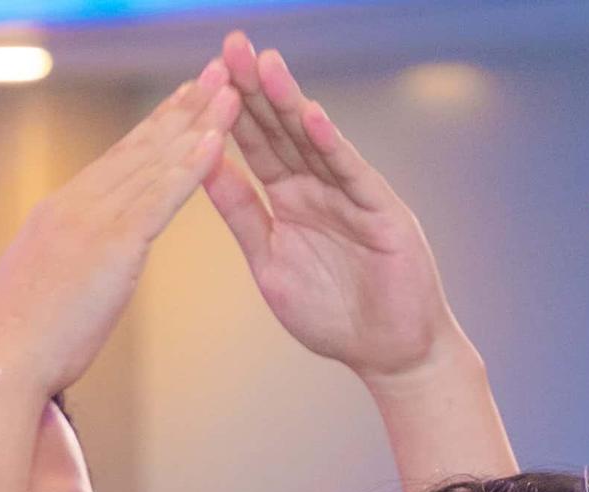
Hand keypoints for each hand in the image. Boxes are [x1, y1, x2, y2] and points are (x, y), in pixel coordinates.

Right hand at [0, 65, 235, 390]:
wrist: (4, 363)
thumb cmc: (20, 344)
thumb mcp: (37, 284)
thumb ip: (60, 258)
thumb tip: (71, 257)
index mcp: (56, 213)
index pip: (114, 161)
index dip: (152, 127)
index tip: (181, 100)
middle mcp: (74, 206)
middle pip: (138, 149)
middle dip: (181, 109)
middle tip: (215, 74)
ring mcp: (91, 223)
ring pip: (154, 165)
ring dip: (197, 125)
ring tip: (230, 94)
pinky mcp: (112, 247)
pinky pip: (160, 199)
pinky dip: (191, 167)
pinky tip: (217, 141)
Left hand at [202, 34, 465, 385]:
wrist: (386, 350)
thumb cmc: (331, 312)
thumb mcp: (268, 261)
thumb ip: (240, 214)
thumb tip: (203, 170)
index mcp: (287, 200)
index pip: (254, 145)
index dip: (230, 110)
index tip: (202, 73)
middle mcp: (317, 188)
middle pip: (281, 130)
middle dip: (255, 87)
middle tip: (230, 44)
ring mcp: (349, 195)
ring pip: (313, 142)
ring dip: (289, 102)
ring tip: (265, 64)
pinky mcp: (380, 212)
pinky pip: (350, 173)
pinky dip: (329, 145)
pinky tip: (309, 116)